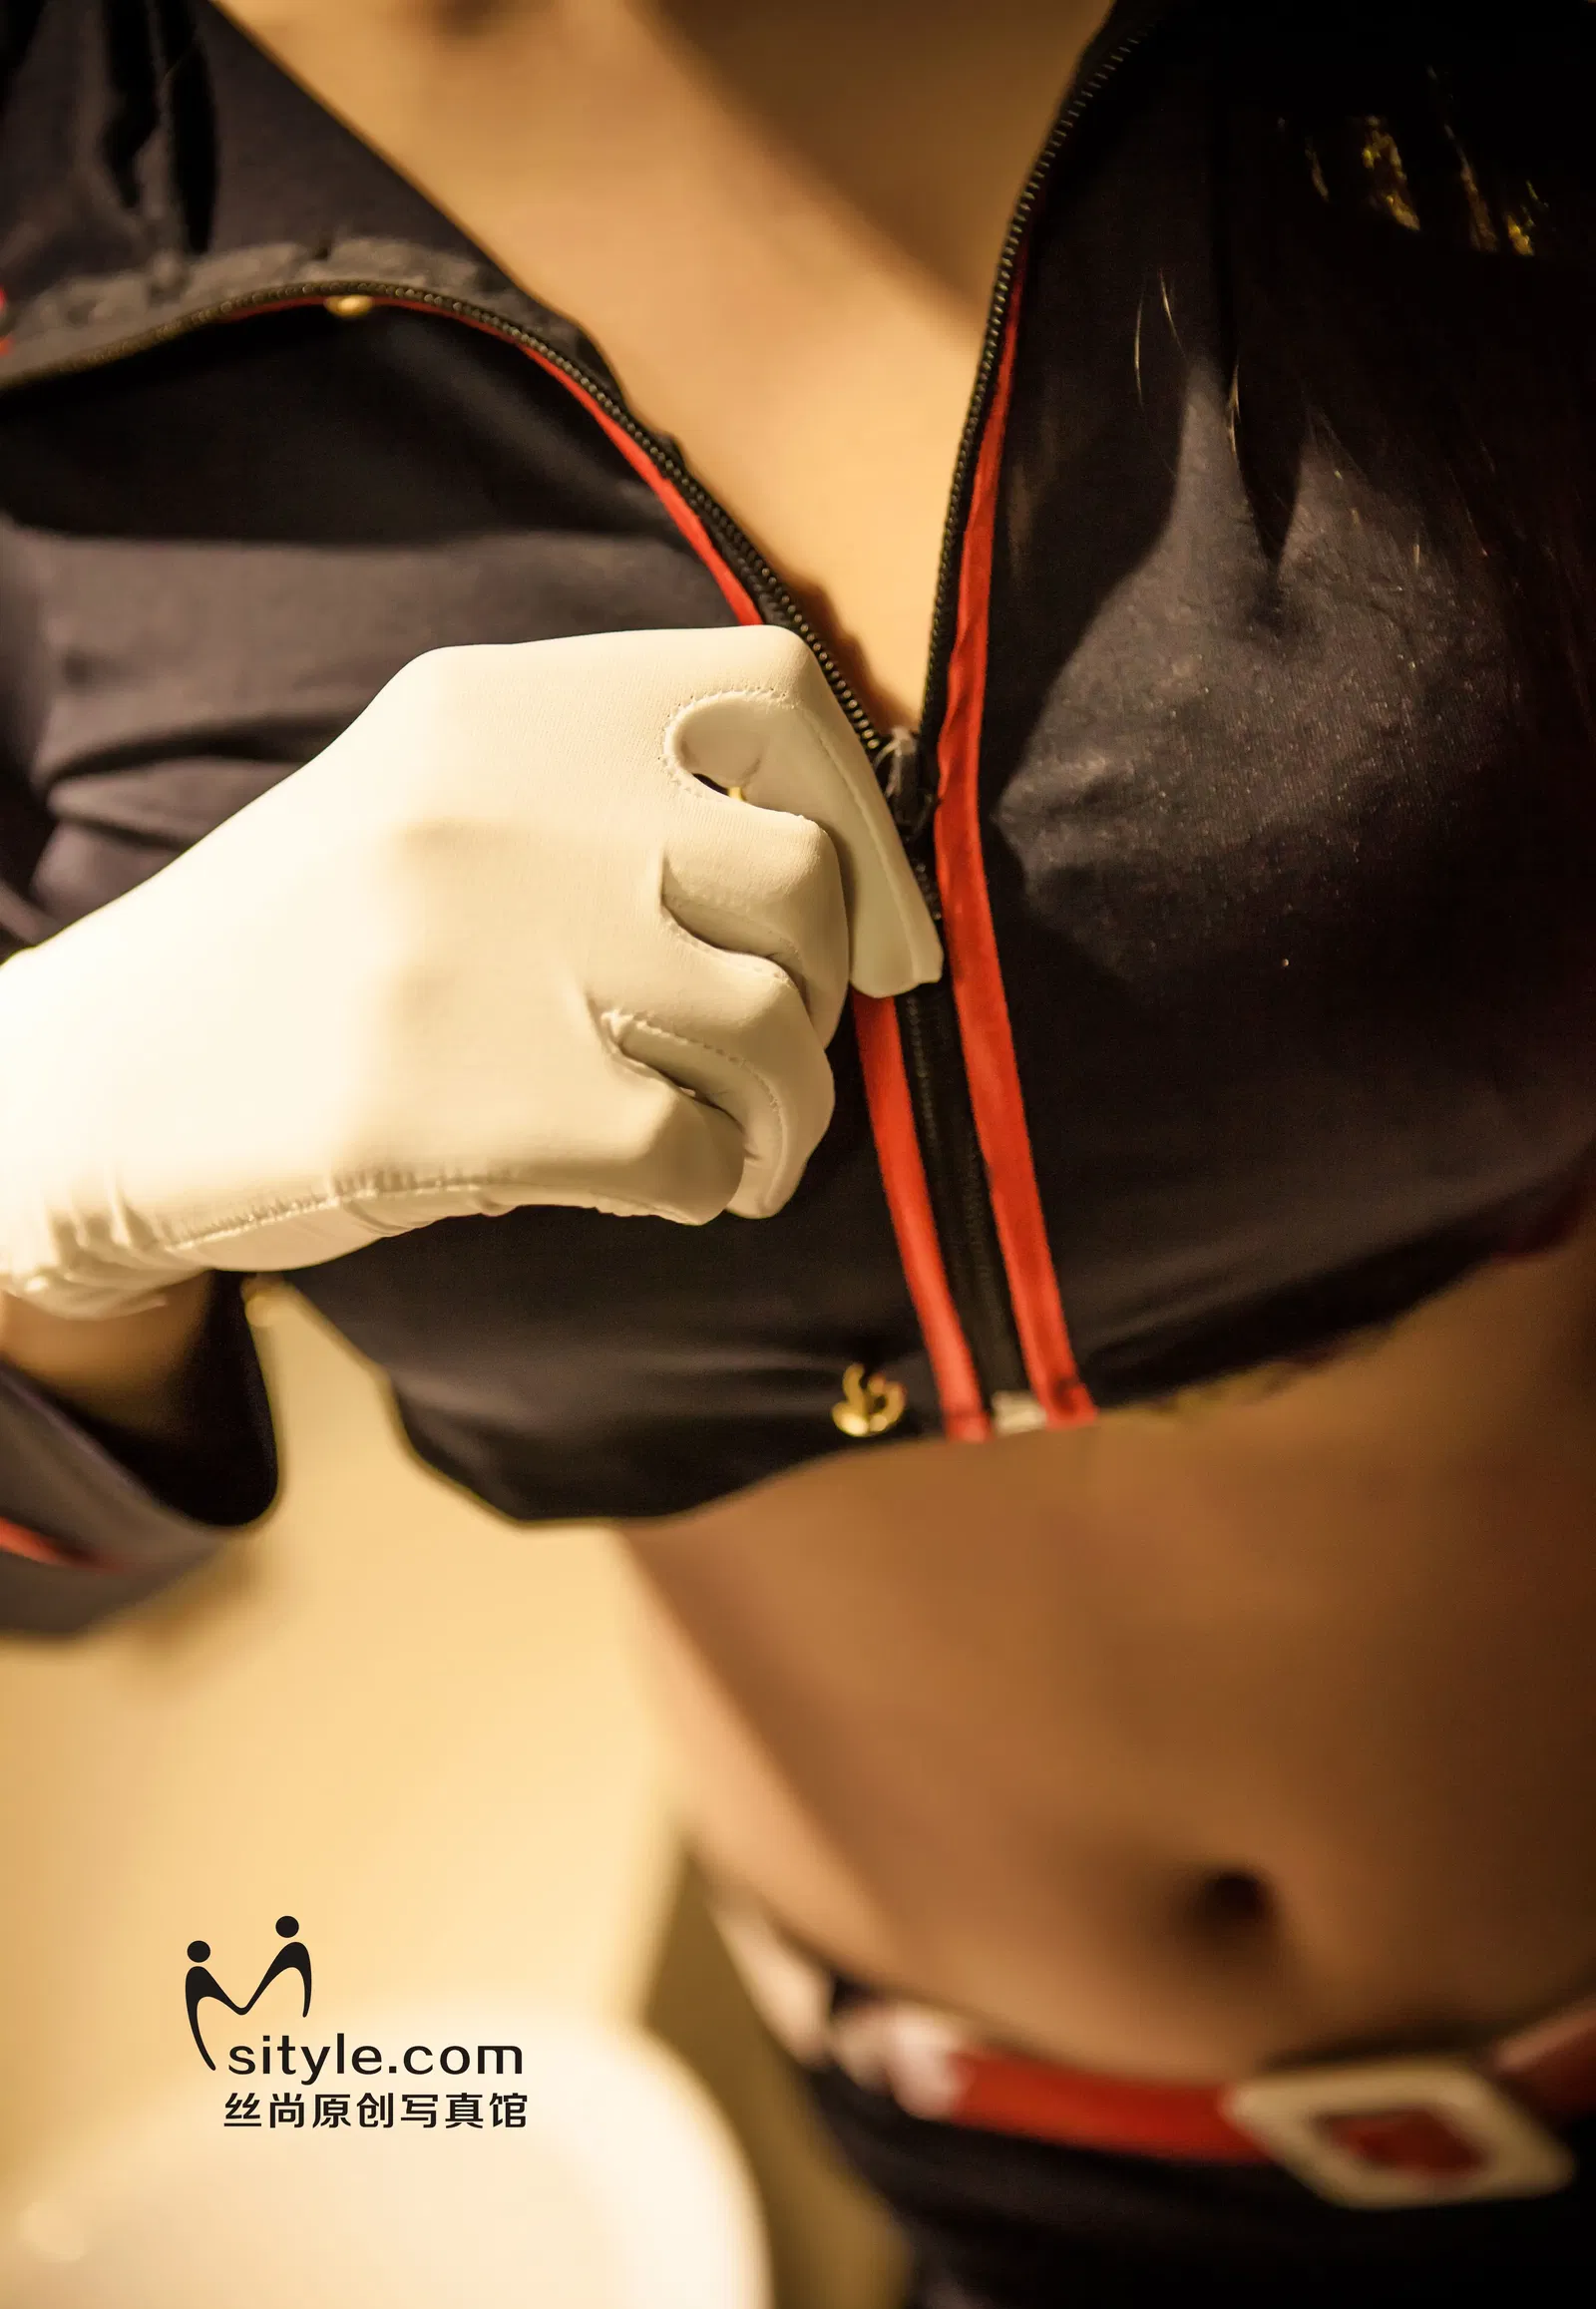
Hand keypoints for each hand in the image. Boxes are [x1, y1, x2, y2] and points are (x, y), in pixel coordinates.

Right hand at [0, 626, 941, 1317]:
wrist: (98, 1087)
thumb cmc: (310, 960)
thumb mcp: (437, 806)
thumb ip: (610, 800)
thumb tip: (856, 890)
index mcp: (498, 703)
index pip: (775, 690)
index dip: (869, 826)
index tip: (885, 940)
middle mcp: (497, 800)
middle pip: (798, 879)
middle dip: (827, 996)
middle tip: (777, 1062)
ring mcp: (476, 948)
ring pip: (770, 1029)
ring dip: (788, 1117)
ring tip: (739, 1152)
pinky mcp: (457, 1105)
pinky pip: (696, 1150)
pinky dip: (715, 1187)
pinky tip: (675, 1193)